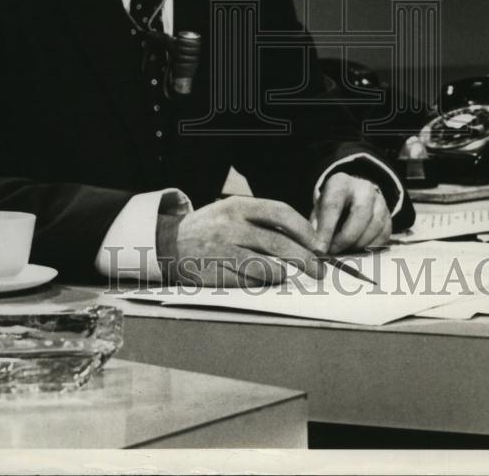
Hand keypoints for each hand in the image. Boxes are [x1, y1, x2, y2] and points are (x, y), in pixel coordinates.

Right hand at [170, 196, 326, 285]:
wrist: (169, 244)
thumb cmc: (210, 228)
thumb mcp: (232, 212)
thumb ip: (262, 220)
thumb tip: (302, 238)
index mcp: (238, 205)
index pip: (280, 212)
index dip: (305, 230)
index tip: (318, 244)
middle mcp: (231, 225)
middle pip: (279, 243)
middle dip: (305, 259)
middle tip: (319, 271)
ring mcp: (223, 250)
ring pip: (267, 266)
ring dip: (284, 273)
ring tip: (289, 276)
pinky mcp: (215, 273)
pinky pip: (250, 282)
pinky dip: (263, 283)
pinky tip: (266, 281)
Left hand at [311, 173, 391, 254]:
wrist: (352, 196)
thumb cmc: (332, 205)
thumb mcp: (319, 208)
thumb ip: (316, 225)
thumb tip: (317, 245)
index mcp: (341, 183)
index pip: (334, 205)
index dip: (326, 229)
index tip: (320, 247)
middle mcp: (363, 188)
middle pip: (361, 213)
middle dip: (346, 237)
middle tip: (334, 251)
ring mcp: (380, 201)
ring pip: (375, 225)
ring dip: (358, 244)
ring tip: (345, 250)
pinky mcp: (388, 215)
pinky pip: (384, 235)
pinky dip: (371, 246)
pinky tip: (358, 249)